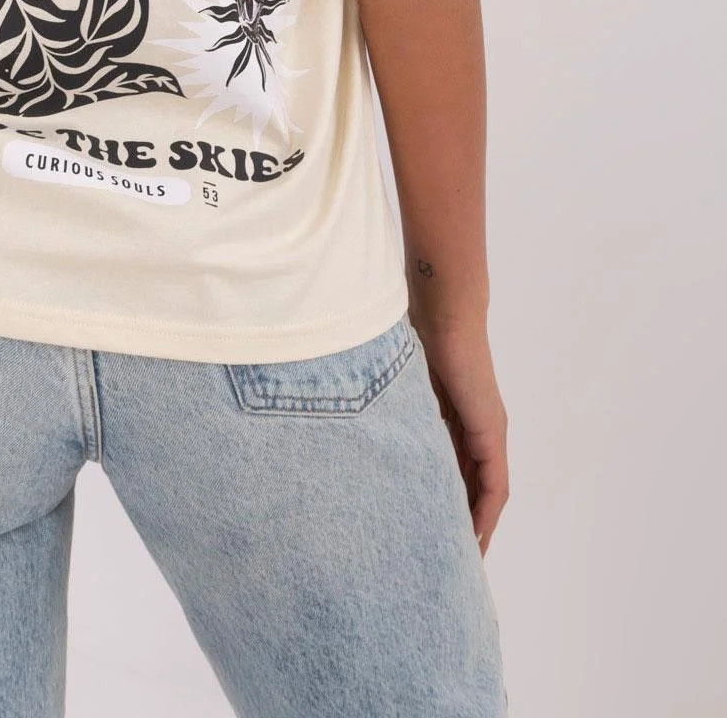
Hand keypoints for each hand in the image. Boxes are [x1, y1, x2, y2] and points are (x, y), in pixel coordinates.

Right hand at [412, 314, 508, 554]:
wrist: (443, 314)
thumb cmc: (419, 339)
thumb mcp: (408, 391)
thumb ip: (403, 414)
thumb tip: (375, 435)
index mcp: (459, 420)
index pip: (459, 473)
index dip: (451, 502)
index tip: (435, 529)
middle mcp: (481, 431)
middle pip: (477, 488)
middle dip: (464, 521)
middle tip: (449, 556)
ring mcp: (490, 432)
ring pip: (488, 492)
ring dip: (478, 524)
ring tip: (465, 556)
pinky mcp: (491, 432)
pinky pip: (495, 484)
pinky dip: (487, 511)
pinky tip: (476, 534)